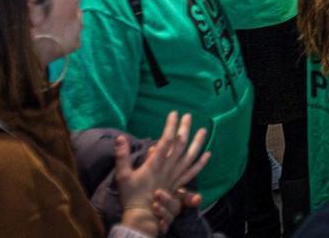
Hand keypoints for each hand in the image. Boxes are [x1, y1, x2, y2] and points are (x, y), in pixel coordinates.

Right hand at [116, 112, 210, 234]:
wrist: (141, 214)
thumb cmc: (130, 194)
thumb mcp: (122, 174)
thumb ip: (122, 155)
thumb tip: (120, 137)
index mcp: (155, 163)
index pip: (166, 140)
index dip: (170, 126)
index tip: (173, 114)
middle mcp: (168, 167)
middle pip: (180, 145)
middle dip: (184, 129)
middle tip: (188, 116)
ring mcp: (175, 175)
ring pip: (190, 156)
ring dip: (197, 142)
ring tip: (204, 130)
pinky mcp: (179, 183)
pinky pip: (193, 172)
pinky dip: (201, 163)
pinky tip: (208, 154)